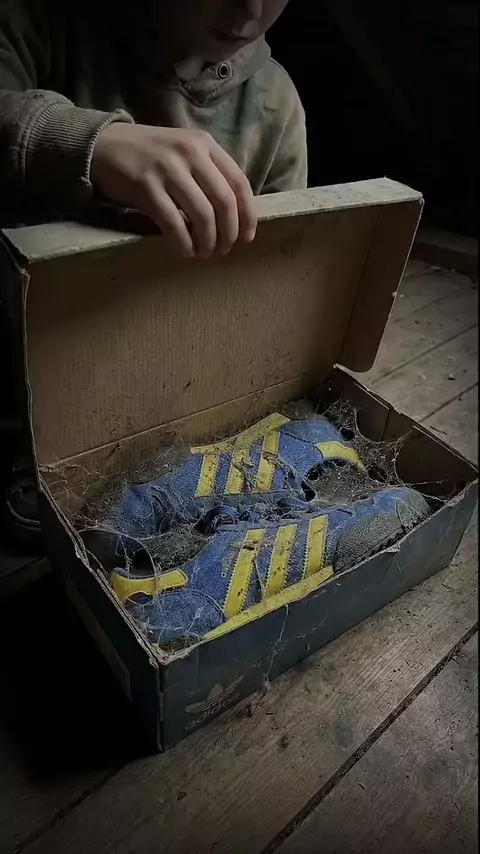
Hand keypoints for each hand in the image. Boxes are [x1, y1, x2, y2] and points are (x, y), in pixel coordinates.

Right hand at [90, 123, 256, 258]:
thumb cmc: (148, 156)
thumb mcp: (183, 154)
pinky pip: (174, 223)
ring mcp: (167, 168)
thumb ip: (208, 175)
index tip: (245, 239)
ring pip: (202, 215)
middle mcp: (189, 153)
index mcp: (204, 144)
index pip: (239, 183)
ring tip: (204, 253)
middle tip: (223, 251)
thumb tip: (232, 217)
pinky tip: (185, 252)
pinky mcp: (146, 186)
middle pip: (224, 202)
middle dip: (228, 233)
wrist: (103, 145)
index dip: (247, 216)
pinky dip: (184, 243)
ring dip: (208, 242)